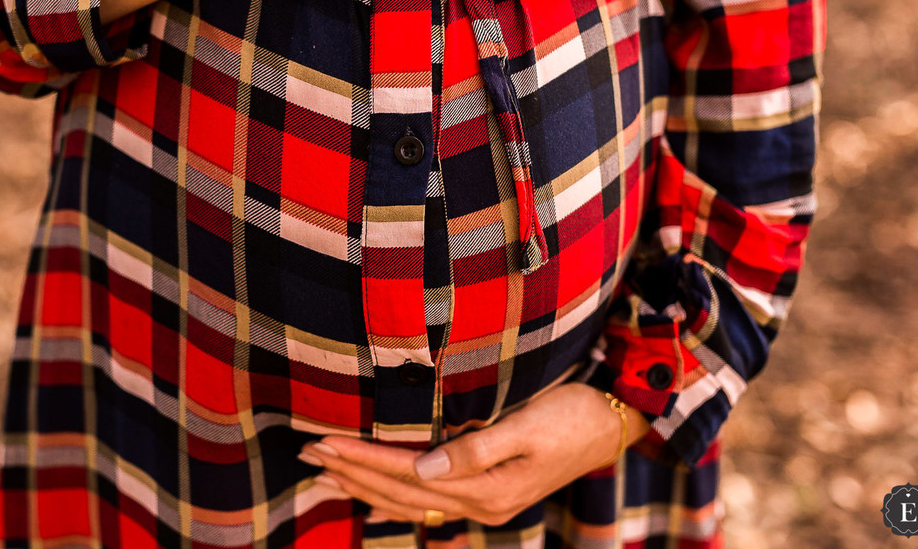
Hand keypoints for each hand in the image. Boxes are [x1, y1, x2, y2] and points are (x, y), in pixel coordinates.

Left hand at [297, 383, 650, 525]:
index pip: (405, 475)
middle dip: (350, 473)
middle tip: (306, 455)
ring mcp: (481, 502)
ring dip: (362, 486)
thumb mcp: (527, 428)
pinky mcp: (484, 493)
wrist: (611, 425)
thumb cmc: (570, 416)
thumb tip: (424, 469)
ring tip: (322, 474)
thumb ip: (475, 451)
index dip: (361, 459)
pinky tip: (371, 487)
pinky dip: (390, 493)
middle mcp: (478, 502)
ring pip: (407, 502)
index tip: (322, 443)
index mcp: (485, 488)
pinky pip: (424, 500)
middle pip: (398, 493)